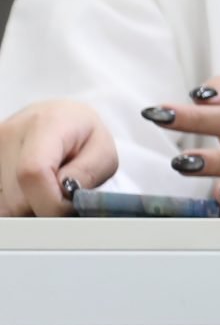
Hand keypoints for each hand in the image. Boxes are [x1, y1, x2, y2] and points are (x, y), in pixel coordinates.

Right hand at [0, 100, 116, 214]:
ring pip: (4, 204)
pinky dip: (17, 203)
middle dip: (44, 207)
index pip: (33, 173)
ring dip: (29, 207)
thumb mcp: (104, 153)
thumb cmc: (85, 136)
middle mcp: (10, 133)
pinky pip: (0, 201)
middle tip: (62, 194)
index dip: (51, 202)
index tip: (69, 204)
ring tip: (47, 188)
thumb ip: (86, 174)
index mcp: (45, 125)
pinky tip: (31, 190)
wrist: (59, 117)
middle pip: (16, 197)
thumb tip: (63, 195)